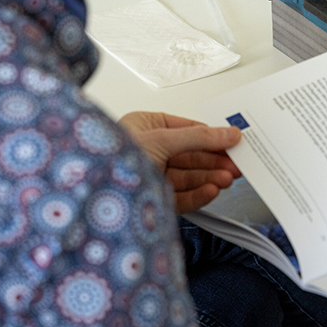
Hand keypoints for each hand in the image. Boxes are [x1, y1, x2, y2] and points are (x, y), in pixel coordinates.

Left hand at [120, 111, 241, 213]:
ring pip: (188, 176)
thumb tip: (228, 133)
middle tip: (237, 163)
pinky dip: (198, 193)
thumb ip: (200, 138)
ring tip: (228, 178)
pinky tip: (212, 190)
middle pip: (191, 154)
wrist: (89, 196)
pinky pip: (181, 195)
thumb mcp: (162, 139)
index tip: (234, 141)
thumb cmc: (110, 158)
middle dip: (215, 160)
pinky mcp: (152, 200)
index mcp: (144, 126)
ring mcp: (150, 176)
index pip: (187, 129)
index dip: (212, 136)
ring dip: (210, 177)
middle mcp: (148, 150)